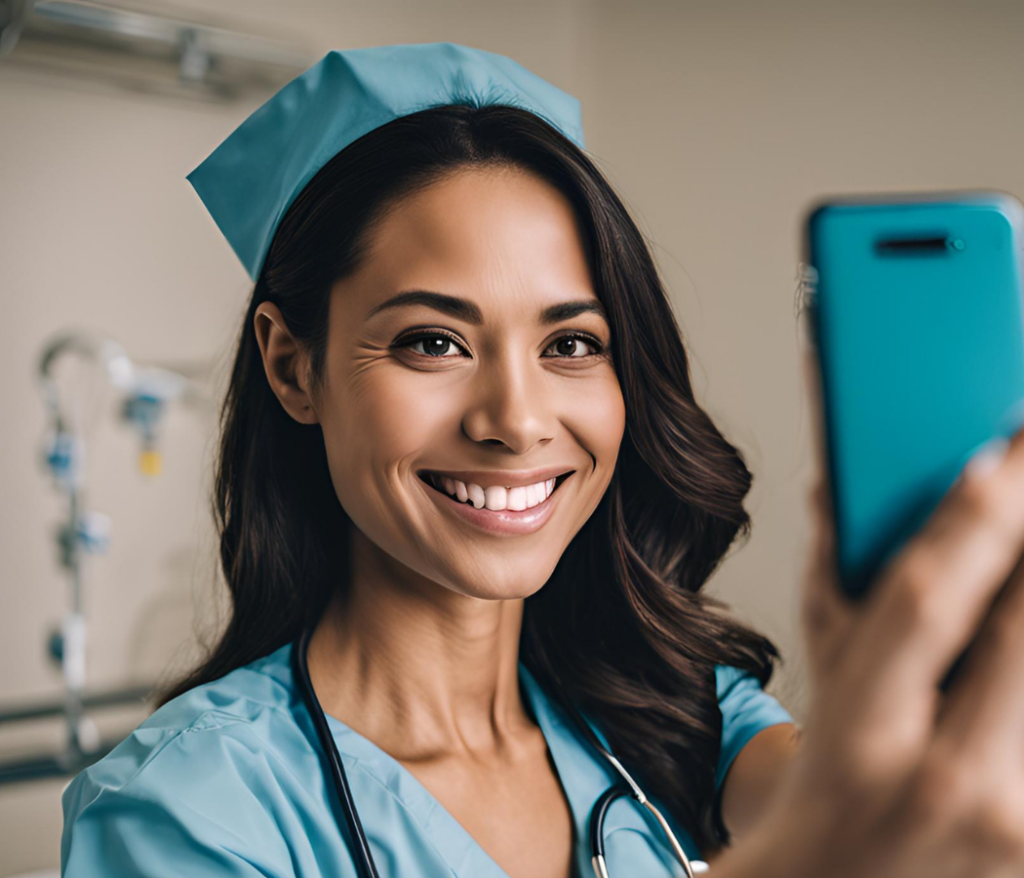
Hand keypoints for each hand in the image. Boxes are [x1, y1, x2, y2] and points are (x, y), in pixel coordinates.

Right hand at [714, 347, 1023, 877]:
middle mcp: (951, 786)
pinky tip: (1019, 625)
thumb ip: (835, 590)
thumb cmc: (831, 790)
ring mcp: (1020, 829)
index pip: (921, 607)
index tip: (997, 455)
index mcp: (861, 737)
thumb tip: (839, 491)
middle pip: (1021, 637)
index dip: (965, 524)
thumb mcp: (824, 690)